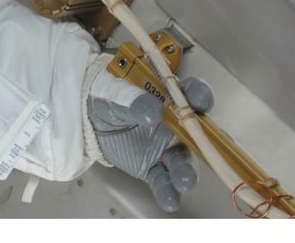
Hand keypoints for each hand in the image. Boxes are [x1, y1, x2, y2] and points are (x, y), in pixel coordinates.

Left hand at [86, 63, 213, 212]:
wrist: (86, 117)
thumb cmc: (104, 97)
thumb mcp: (113, 93)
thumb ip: (133, 100)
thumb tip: (153, 111)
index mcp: (169, 97)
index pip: (192, 94)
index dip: (199, 96)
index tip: (198, 101)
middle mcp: (175, 125)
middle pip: (198, 134)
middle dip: (206, 143)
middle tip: (209, 149)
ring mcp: (166, 148)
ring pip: (183, 161)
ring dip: (186, 172)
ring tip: (184, 181)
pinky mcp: (152, 168)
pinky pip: (163, 181)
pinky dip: (167, 192)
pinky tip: (169, 201)